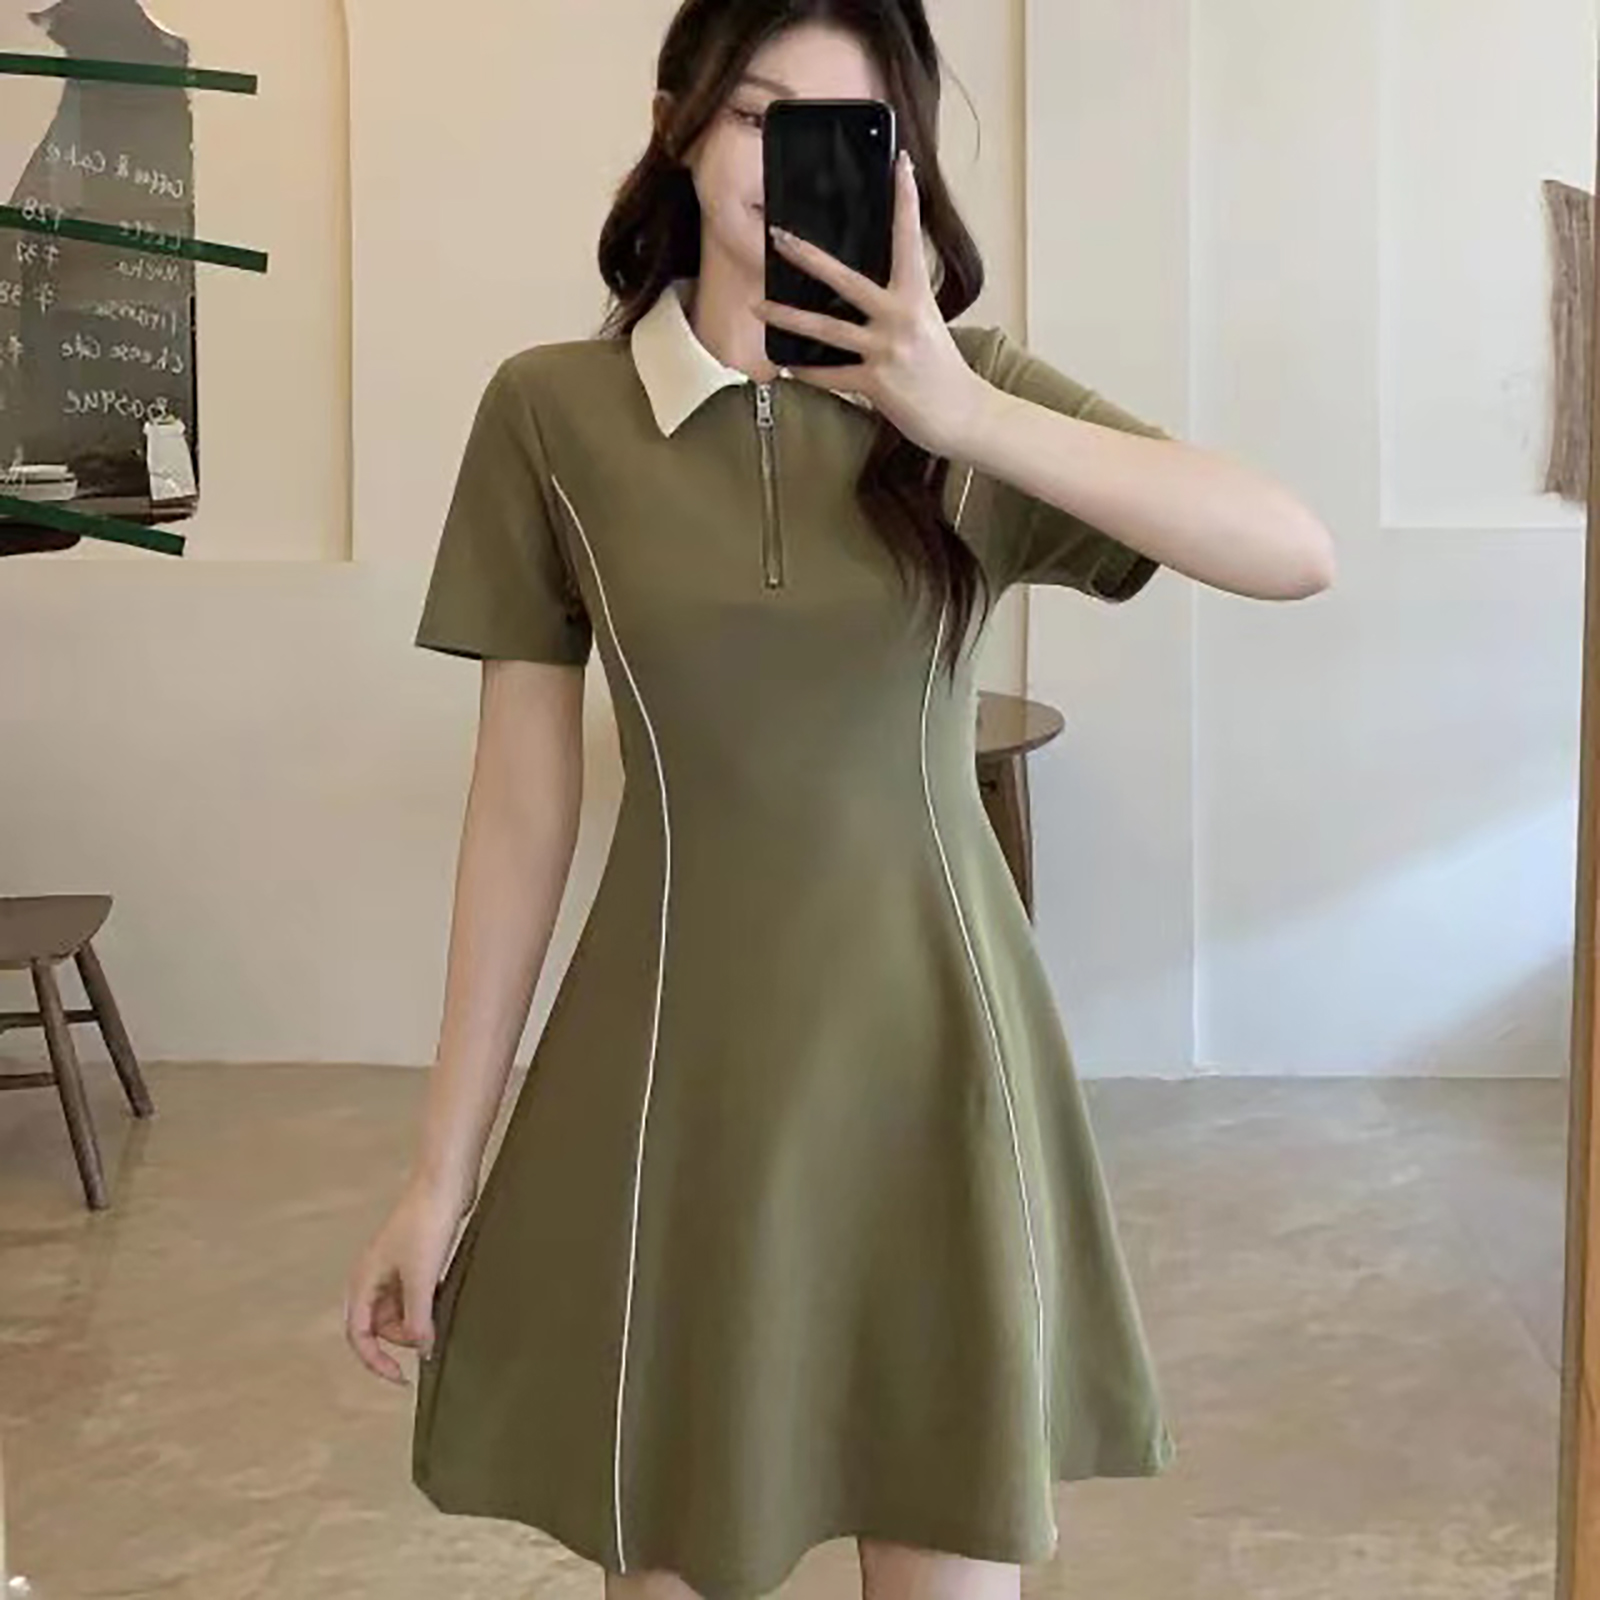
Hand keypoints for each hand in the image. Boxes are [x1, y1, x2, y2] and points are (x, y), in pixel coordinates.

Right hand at [342, 1171, 473, 1384]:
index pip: (358, 1334)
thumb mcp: (422, 1278)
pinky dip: (427, 1304)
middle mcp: (373, 1275)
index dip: (375, 1361)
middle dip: (402, 1338)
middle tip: (431, 1337)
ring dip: (417, 1320)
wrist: (446, 1182)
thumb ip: (418, 1319)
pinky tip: (444, 1298)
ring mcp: (393, 1267)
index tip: (400, 1378)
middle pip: (379, 1326)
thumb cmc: (427, 1222)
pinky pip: (415, 1295)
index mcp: (363, 1280)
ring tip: (440, 1313)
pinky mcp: (415, 1260)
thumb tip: (421, 1350)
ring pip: (399, 1311)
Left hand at [754, 148, 987, 460]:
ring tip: (758, 305)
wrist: (963, 414)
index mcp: (917, 296)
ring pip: (826, 329)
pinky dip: (808, 372)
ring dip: (787, 317)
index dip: (906, 199)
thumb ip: (899, 301)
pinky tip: (787, 366)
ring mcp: (886, 350)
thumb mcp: (928, 322)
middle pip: (846, 280)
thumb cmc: (943, 369)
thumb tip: (863, 288)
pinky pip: (831, 375)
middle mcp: (901, 318)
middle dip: (808, 257)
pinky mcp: (875, 383)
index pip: (909, 238)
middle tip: (779, 236)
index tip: (900, 164)